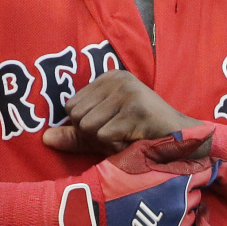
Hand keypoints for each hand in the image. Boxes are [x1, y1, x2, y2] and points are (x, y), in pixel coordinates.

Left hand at [42, 70, 210, 156]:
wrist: (181, 142)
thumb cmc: (140, 137)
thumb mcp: (103, 133)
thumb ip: (74, 135)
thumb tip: (44, 138)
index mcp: (107, 78)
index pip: (70, 106)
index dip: (86, 126)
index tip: (112, 126)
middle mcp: (117, 79)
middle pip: (77, 116)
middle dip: (95, 135)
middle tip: (121, 134)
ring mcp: (127, 92)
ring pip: (89, 127)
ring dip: (106, 142)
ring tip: (128, 137)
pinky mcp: (136, 108)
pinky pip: (105, 136)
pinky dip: (117, 147)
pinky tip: (135, 141)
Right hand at [57, 126, 222, 225]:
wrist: (91, 212)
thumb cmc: (113, 178)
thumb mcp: (139, 152)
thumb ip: (171, 143)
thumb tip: (202, 132)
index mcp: (179, 180)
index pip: (205, 172)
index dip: (198, 169)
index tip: (189, 169)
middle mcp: (183, 205)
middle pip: (196, 194)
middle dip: (184, 189)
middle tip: (162, 187)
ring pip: (190, 216)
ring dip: (180, 210)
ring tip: (156, 205)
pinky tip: (156, 224)